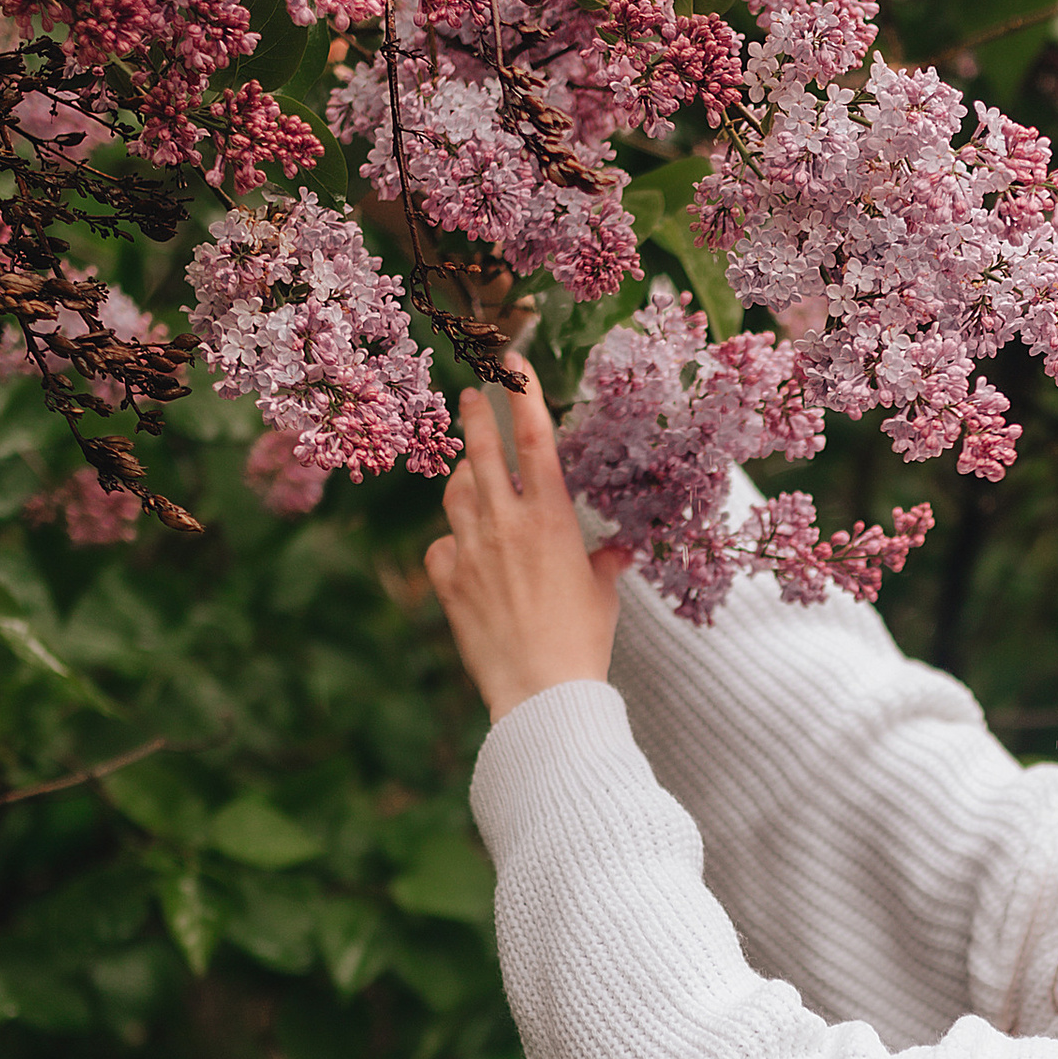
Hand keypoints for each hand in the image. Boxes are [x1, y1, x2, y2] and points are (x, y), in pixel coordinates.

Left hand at [426, 365, 625, 721]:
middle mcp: (505, 525)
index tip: (513, 366)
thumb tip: (616, 551)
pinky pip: (441, 546)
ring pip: (455, 493)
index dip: (524, 395)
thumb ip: (604, 563)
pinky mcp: (448, 582)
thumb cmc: (582, 644)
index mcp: (550, 519)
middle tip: (470, 393)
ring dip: (463, 478)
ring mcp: (471, 552)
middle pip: (481, 452)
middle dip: (475, 416)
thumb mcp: (603, 596)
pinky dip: (451, 543)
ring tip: (469, 473)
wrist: (540, 693)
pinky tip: (462, 551)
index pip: (535, 439)